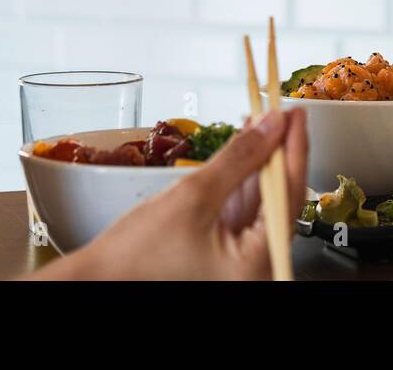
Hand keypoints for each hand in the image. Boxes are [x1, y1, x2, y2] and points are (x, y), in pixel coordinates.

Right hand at [38, 108, 308, 279]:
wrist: (96, 280)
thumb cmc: (134, 256)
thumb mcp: (193, 196)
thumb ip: (239, 158)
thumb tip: (272, 124)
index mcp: (256, 264)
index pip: (289, 195)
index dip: (295, 148)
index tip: (296, 114)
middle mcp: (256, 266)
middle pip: (279, 197)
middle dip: (279, 150)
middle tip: (281, 111)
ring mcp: (240, 259)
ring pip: (263, 199)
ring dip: (262, 159)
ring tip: (263, 120)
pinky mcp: (223, 249)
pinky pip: (244, 208)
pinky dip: (245, 177)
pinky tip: (246, 148)